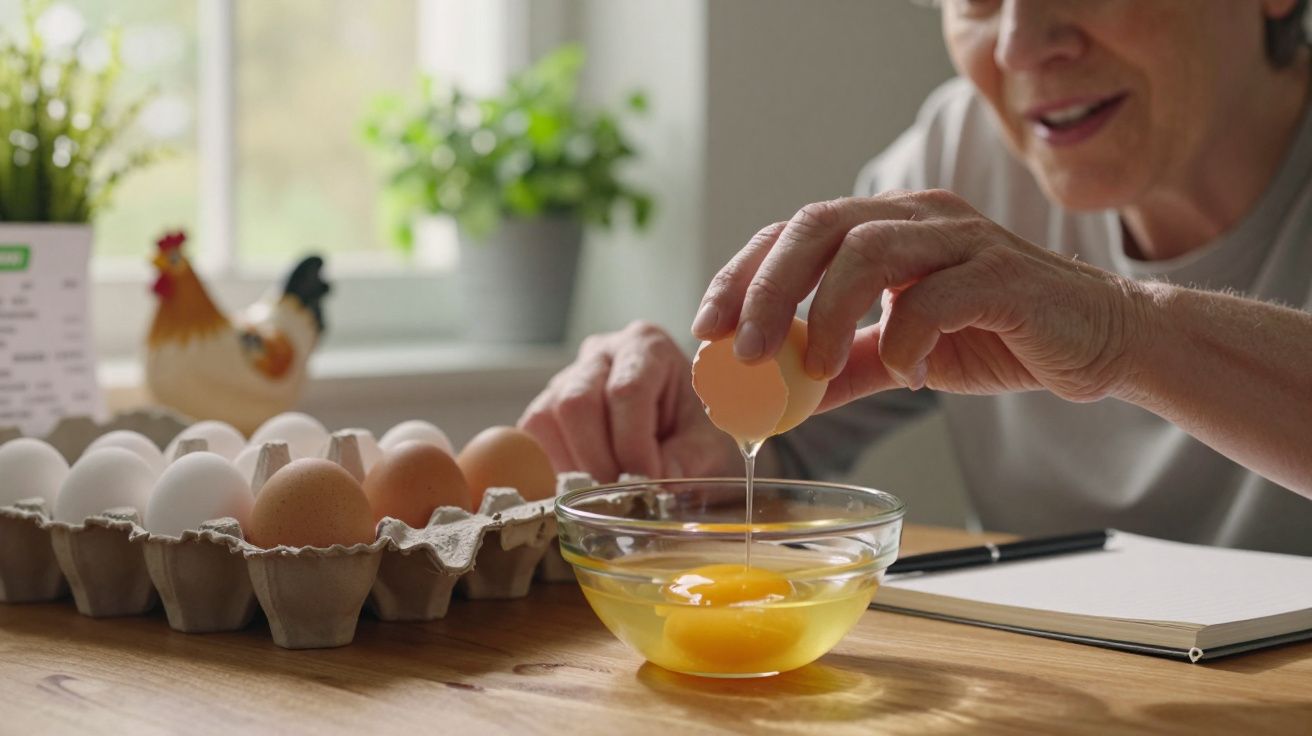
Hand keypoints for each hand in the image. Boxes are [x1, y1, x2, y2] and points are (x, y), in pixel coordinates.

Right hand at [519, 321, 741, 481]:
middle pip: (577, 402)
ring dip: (575, 466)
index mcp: (647, 346)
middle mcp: (601, 353)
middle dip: (599, 460)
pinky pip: (532, 437)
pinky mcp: (545, 407)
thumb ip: (685, 462)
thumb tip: (652, 487)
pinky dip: (556, 468)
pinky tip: (588, 485)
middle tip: (624, 495)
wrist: (682, 435)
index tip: (649, 483)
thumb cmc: (695, 434)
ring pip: (546, 418)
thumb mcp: (707, 447)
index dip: (633, 445)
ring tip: (608, 493)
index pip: (626, 391)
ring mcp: (566, 377)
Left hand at [691, 189, 1150, 409]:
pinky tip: (908, 375)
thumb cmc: (1001, 336)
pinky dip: (907, 339)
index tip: (709, 327)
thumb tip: (779, 397)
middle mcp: (918, 216)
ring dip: (826, 312)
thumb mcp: (904, 354)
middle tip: (742, 351)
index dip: (743, 274)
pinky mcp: (1003, 274)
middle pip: (819, 225)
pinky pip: (937, 296)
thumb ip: (845, 366)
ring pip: (870, 248)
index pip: (794, 232)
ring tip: (810, 370)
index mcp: (886, 226)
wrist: (1100, 342)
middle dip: (768, 288)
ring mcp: (962, 238)